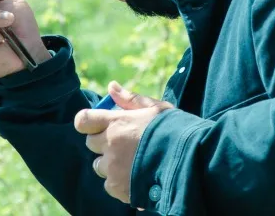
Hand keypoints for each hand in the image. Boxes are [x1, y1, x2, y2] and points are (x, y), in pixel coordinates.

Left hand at [74, 81, 173, 203]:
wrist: (191, 161)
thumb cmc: (175, 130)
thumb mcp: (156, 108)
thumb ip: (130, 99)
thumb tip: (111, 86)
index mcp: (117, 122)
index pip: (83, 120)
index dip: (88, 122)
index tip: (98, 125)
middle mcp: (110, 144)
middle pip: (90, 143)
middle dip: (103, 142)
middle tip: (123, 143)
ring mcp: (113, 167)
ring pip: (99, 166)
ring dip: (110, 164)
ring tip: (132, 162)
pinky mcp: (119, 188)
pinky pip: (109, 185)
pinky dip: (119, 182)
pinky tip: (137, 176)